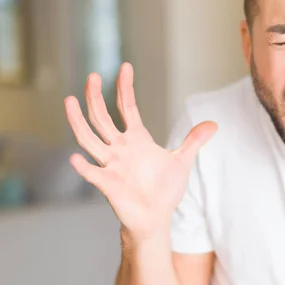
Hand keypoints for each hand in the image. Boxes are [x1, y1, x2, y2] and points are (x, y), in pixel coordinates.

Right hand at [64, 63, 216, 240]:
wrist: (156, 218)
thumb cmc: (165, 190)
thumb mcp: (182, 161)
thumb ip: (194, 141)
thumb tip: (214, 123)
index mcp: (137, 139)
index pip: (127, 108)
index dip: (125, 88)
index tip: (125, 67)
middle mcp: (120, 148)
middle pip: (102, 117)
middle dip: (95, 97)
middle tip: (91, 75)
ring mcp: (111, 165)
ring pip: (89, 139)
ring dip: (78, 121)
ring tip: (69, 101)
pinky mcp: (108, 184)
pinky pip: (92, 173)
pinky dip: (84, 167)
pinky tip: (75, 158)